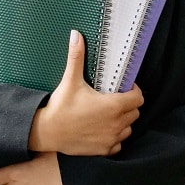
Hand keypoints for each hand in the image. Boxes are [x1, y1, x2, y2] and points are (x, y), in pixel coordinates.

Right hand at [29, 30, 142, 156]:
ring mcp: (111, 138)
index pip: (138, 98)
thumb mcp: (70, 80)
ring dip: (122, 121)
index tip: (124, 88)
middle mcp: (116, 123)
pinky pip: (118, 144)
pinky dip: (114, 137)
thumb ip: (76, 57)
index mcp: (113, 106)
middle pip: (135, 113)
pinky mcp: (104, 150)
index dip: (134, 91)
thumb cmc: (60, 106)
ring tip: (109, 115)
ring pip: (128, 128)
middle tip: (114, 99)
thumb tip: (76, 35)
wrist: (46, 132)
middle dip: (128, 105)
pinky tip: (103, 130)